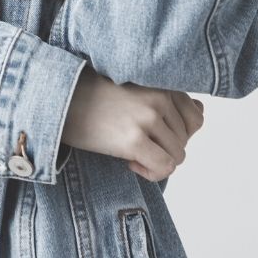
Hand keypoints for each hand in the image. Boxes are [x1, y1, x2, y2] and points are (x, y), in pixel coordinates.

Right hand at [61, 66, 204, 182]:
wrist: (55, 99)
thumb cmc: (89, 94)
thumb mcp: (134, 87)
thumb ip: (167, 98)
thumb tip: (202, 110)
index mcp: (161, 83)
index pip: (195, 117)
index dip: (175, 132)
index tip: (151, 133)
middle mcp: (159, 98)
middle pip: (185, 140)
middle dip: (163, 148)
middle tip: (135, 145)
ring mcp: (147, 119)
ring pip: (177, 156)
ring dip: (156, 161)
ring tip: (131, 154)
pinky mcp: (133, 140)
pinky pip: (164, 168)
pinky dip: (152, 173)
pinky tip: (130, 163)